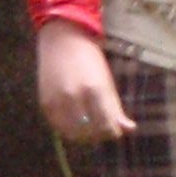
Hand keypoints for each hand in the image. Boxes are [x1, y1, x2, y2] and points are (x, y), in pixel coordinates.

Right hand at [37, 21, 134, 144]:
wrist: (62, 40)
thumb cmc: (90, 61)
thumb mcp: (107, 83)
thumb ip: (116, 109)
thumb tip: (130, 129)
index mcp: (95, 90)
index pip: (107, 126)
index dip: (112, 132)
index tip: (114, 129)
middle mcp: (74, 97)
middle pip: (90, 133)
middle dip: (99, 135)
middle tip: (101, 128)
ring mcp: (57, 101)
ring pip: (73, 134)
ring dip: (83, 135)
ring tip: (88, 126)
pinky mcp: (45, 103)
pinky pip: (58, 127)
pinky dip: (68, 129)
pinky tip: (74, 121)